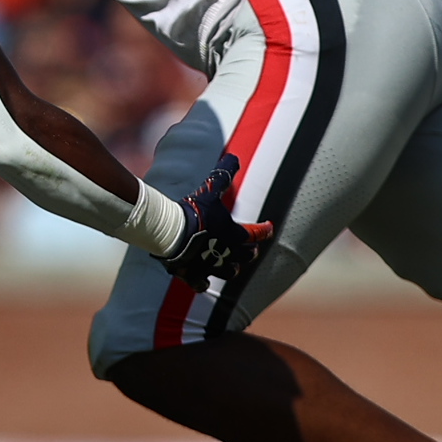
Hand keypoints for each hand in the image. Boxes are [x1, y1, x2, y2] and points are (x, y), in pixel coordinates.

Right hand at [156, 152, 273, 288]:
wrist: (171, 232)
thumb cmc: (194, 211)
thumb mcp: (210, 190)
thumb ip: (223, 175)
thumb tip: (234, 157)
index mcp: (234, 234)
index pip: (257, 233)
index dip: (265, 230)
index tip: (269, 227)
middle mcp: (227, 253)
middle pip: (246, 255)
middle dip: (250, 252)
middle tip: (252, 250)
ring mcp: (210, 266)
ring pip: (229, 272)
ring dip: (232, 269)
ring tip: (234, 268)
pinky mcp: (193, 275)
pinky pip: (201, 284)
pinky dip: (203, 283)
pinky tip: (204, 282)